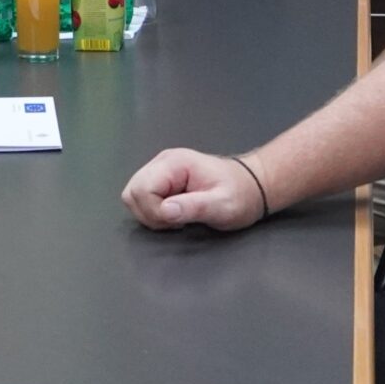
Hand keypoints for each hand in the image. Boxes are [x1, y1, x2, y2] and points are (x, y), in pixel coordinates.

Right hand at [121, 148, 267, 230]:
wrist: (252, 187)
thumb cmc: (240, 195)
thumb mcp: (222, 205)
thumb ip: (193, 207)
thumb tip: (165, 211)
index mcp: (174, 163)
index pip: (142, 189)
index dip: (154, 211)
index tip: (178, 220)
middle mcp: (162, 162)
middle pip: (132, 191)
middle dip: (149, 214)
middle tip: (176, 221)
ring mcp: (161, 170)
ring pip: (134, 196)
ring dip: (150, 214)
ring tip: (176, 218)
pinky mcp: (162, 180)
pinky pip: (143, 198)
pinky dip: (153, 212)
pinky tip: (174, 214)